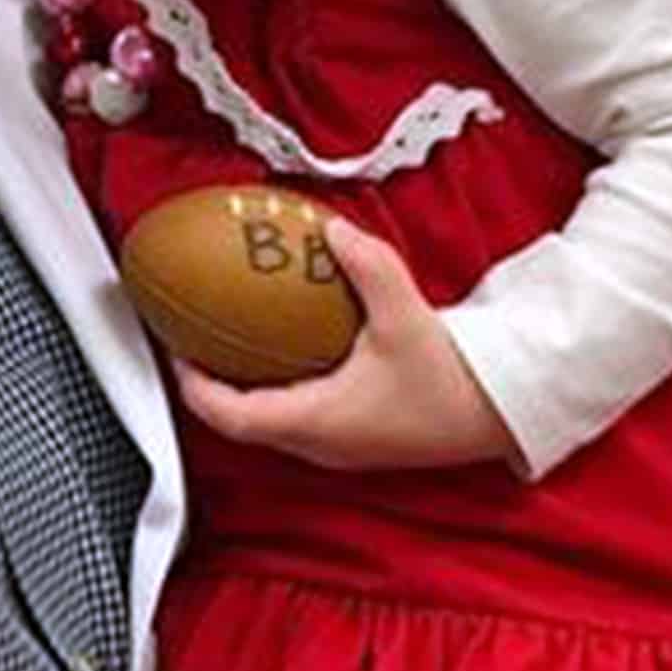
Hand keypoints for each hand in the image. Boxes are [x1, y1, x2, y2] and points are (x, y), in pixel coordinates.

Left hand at [171, 218, 521, 472]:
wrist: (499, 413)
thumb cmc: (452, 379)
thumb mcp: (405, 315)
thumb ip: (366, 267)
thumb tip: (330, 228)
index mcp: (316, 422)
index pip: (230, 416)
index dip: (191, 383)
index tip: (172, 343)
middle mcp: (317, 440)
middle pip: (237, 418)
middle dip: (205, 377)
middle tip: (187, 329)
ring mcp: (334, 442)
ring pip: (263, 417)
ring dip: (236, 381)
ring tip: (220, 331)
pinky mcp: (351, 432)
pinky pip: (290, 410)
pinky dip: (269, 380)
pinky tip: (277, 339)